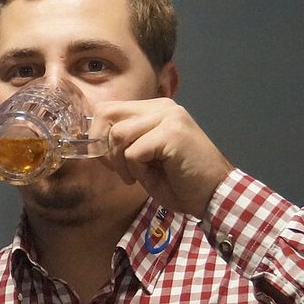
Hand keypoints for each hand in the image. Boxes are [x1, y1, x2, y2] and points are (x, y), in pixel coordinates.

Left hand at [95, 97, 232, 216]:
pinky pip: (133, 152)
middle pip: (107, 114)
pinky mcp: (172, 133)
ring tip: (140, 176)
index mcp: (154, 109)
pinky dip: (137, 171)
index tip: (108, 161)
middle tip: (120, 170)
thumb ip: (123, 143)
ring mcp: (168, 117)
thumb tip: (90, 141)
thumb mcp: (144, 158)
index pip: (108, 109)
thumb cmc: (179, 181)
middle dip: (104, 147)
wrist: (213, 195)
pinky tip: (154, 178)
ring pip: (118, 134)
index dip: (97, 135)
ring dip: (122, 163)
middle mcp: (162, 107)